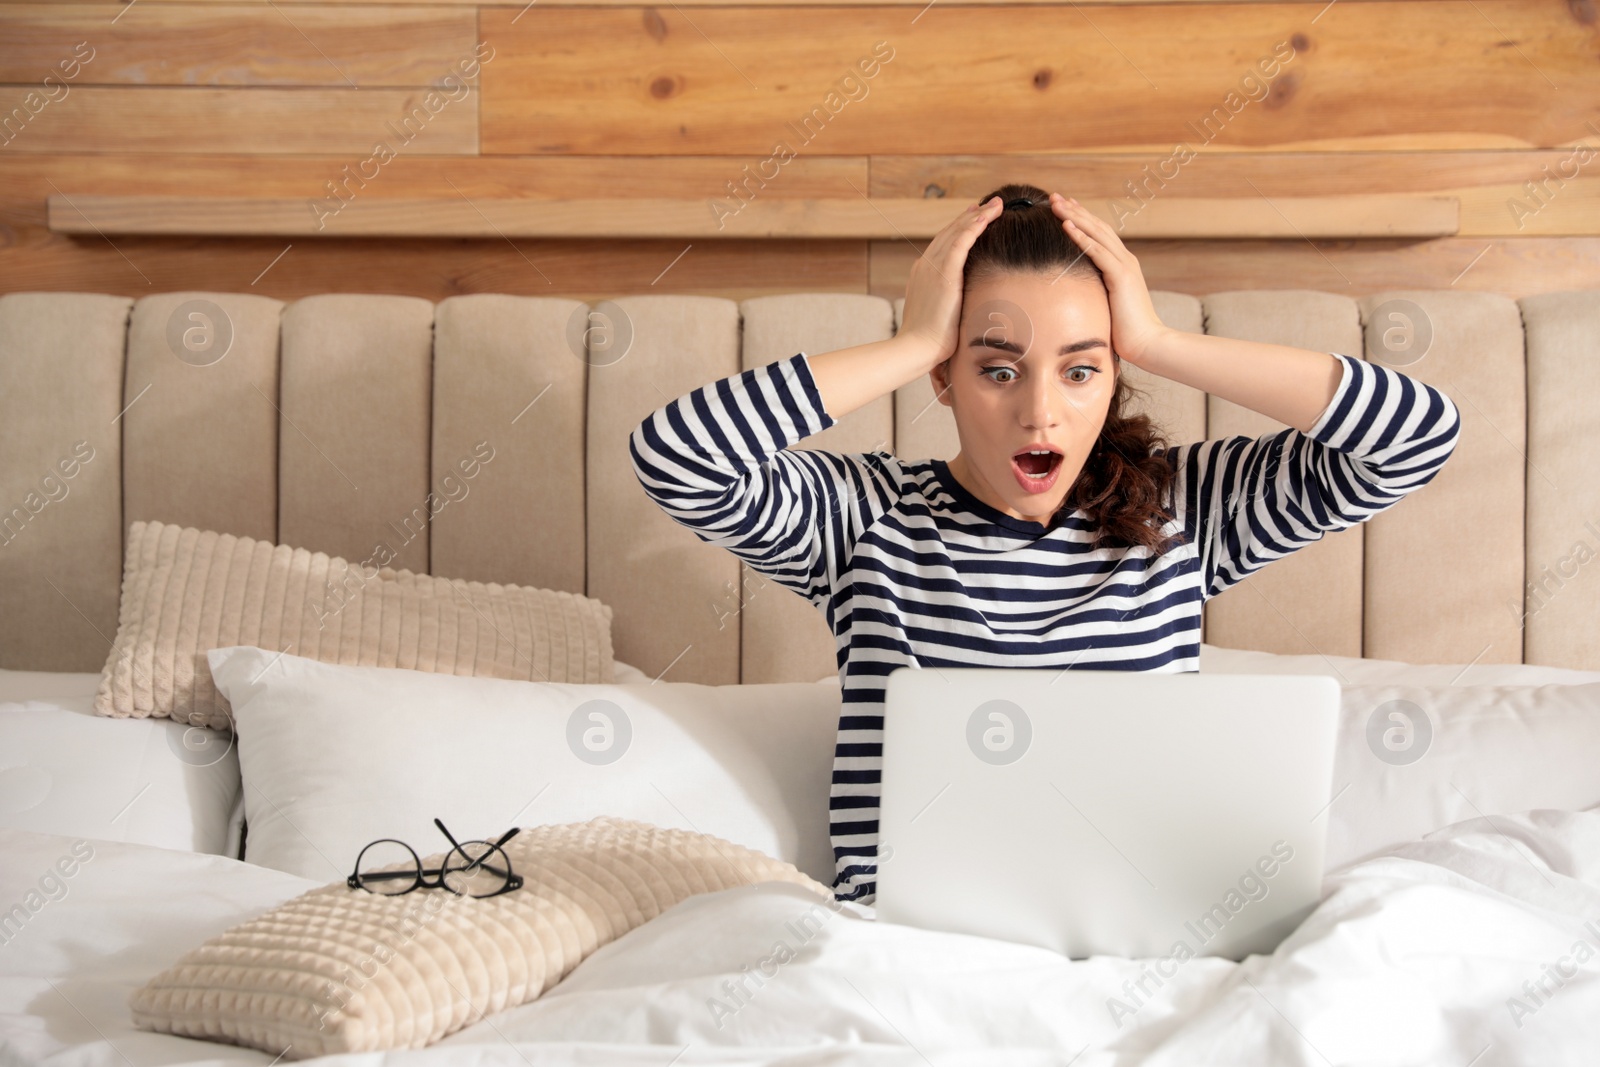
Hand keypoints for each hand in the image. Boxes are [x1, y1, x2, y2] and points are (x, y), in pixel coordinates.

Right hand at [899, 194, 1005, 368]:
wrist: (917, 347)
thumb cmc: (930, 341)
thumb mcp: (939, 316)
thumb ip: (949, 304)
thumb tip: (963, 309)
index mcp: (923, 275)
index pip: (944, 245)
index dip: (961, 230)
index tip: (976, 219)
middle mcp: (925, 265)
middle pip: (950, 233)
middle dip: (971, 217)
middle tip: (990, 204)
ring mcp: (932, 267)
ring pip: (957, 232)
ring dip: (978, 216)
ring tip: (996, 205)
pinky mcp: (943, 272)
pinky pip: (961, 241)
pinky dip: (975, 226)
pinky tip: (988, 216)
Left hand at [1048, 192, 1169, 367]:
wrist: (1147, 343)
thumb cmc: (1125, 331)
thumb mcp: (1107, 305)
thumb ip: (1096, 293)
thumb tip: (1077, 294)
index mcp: (1122, 265)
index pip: (1099, 234)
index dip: (1082, 218)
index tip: (1064, 207)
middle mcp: (1125, 259)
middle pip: (1096, 227)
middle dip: (1074, 210)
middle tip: (1053, 197)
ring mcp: (1124, 265)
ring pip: (1096, 233)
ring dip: (1074, 216)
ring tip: (1055, 204)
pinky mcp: (1121, 276)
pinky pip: (1097, 251)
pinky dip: (1081, 236)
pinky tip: (1066, 225)